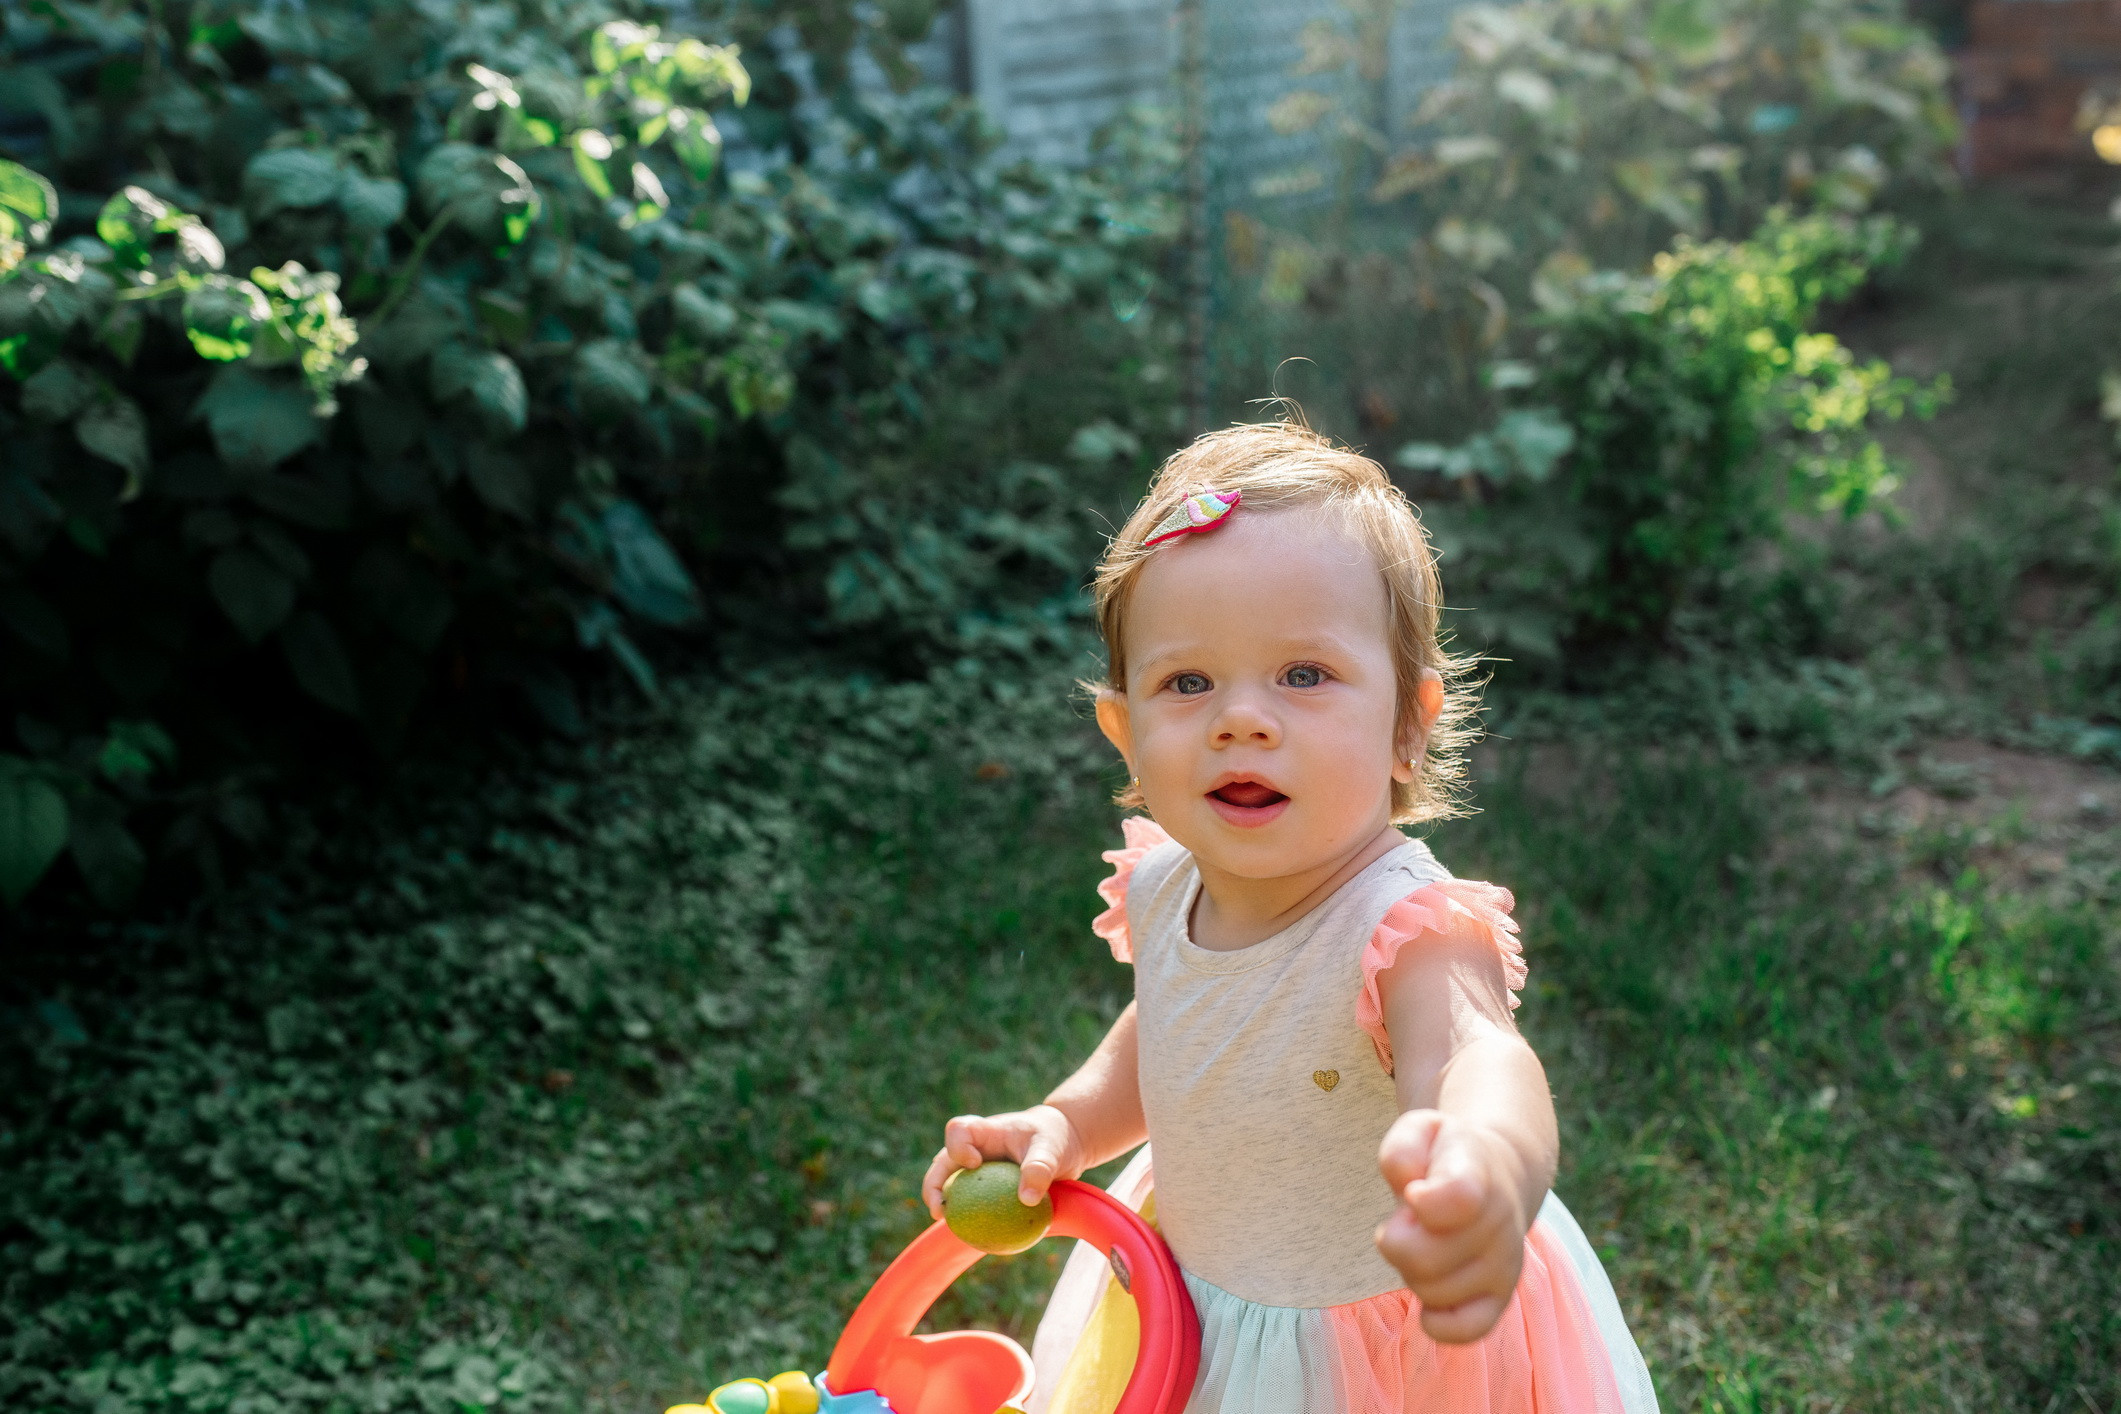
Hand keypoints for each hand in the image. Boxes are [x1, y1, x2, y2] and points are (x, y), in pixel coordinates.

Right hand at [921, 1104, 1083, 1219]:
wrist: (1064, 1145)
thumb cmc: (1054, 1140)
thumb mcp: (1051, 1150)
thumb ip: (1040, 1169)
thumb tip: (1027, 1200)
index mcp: (985, 1131)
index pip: (959, 1130)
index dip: (957, 1146)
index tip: (974, 1164)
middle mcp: (974, 1149)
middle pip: (943, 1163)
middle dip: (933, 1186)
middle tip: (939, 1211)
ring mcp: (977, 1170)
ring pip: (952, 1186)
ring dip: (946, 1206)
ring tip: (952, 1229)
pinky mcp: (985, 1188)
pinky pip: (973, 1204)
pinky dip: (972, 1220)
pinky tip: (978, 1241)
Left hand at [1374, 1110, 1530, 1343]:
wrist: (1498, 1175)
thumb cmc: (1444, 1156)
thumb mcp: (1418, 1130)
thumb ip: (1401, 1150)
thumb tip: (1410, 1192)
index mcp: (1478, 1174)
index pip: (1457, 1198)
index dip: (1422, 1202)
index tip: (1413, 1193)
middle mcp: (1500, 1222)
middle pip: (1421, 1258)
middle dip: (1397, 1238)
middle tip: (1407, 1221)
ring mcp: (1505, 1265)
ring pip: (1432, 1293)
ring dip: (1412, 1271)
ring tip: (1426, 1242)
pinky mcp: (1501, 1299)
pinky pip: (1466, 1331)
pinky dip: (1437, 1321)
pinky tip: (1430, 1296)